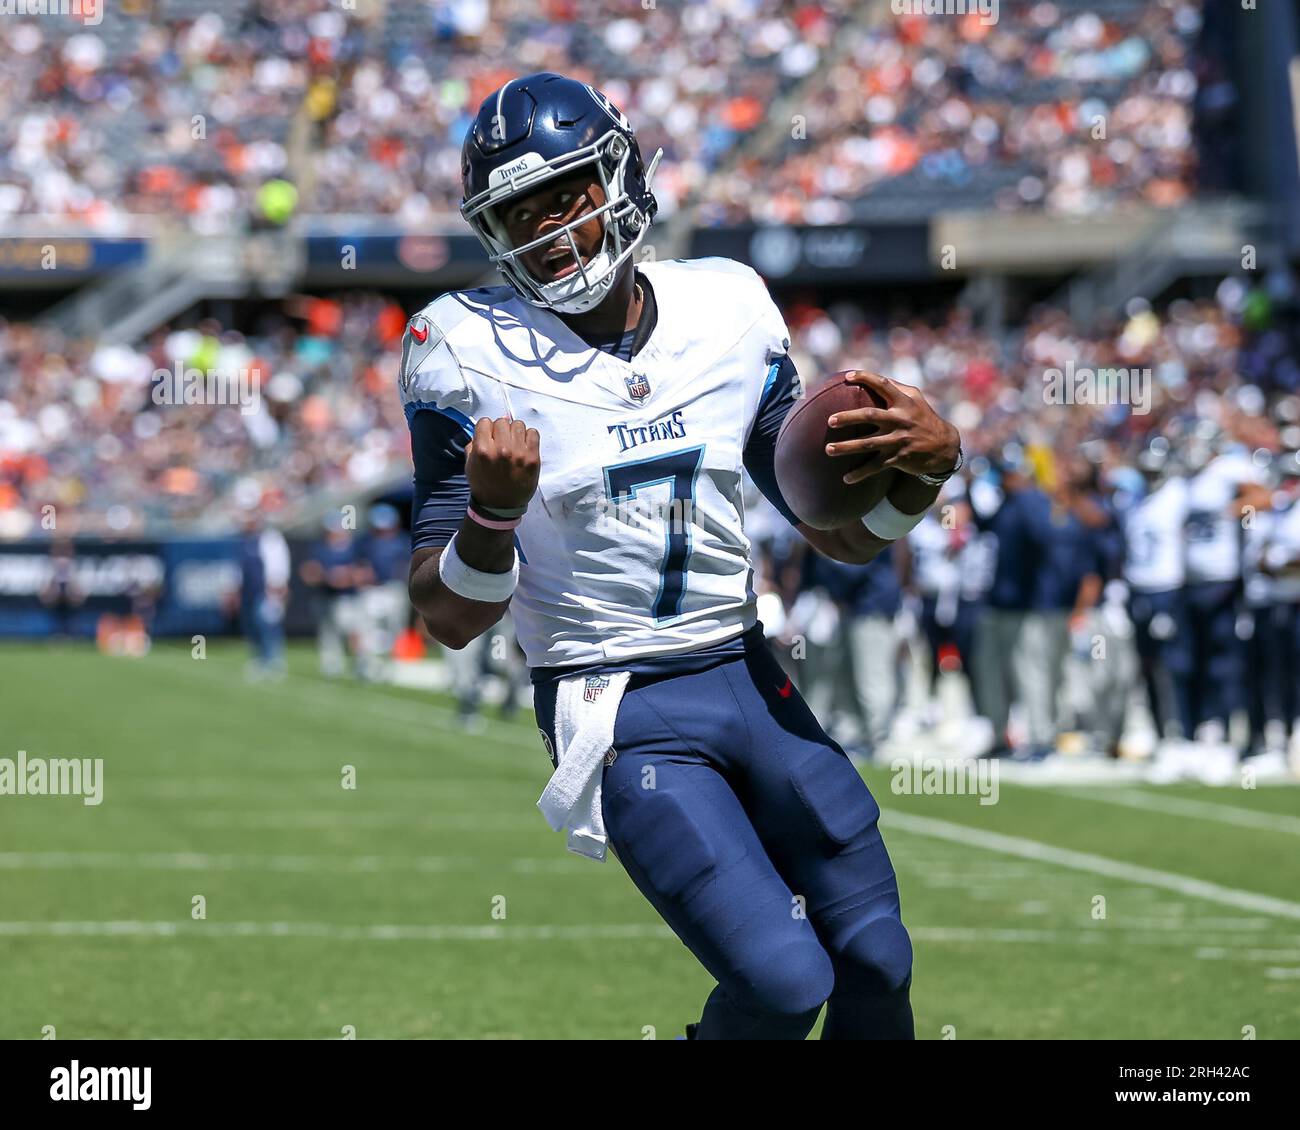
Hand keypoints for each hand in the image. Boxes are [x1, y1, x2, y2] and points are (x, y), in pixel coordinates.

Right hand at [466, 416, 540, 510]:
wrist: (501, 505)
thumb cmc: (484, 485)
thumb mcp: (470, 465)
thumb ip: (474, 444)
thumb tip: (487, 427)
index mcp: (483, 450)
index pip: (485, 422)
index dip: (487, 428)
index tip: (489, 436)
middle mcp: (501, 449)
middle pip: (502, 421)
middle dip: (501, 430)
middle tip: (502, 441)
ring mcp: (519, 453)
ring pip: (518, 424)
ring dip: (515, 432)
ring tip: (514, 444)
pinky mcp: (533, 458)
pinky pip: (533, 433)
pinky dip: (529, 437)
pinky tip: (524, 446)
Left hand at [825, 371, 960, 483]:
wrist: (944, 447)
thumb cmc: (924, 418)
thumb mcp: (917, 399)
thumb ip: (897, 388)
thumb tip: (873, 379)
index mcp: (903, 402)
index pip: (883, 384)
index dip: (865, 378)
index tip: (847, 376)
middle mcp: (899, 420)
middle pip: (869, 416)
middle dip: (848, 417)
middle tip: (830, 421)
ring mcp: (898, 440)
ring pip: (868, 444)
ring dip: (846, 448)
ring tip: (828, 449)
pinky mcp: (898, 458)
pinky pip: (875, 467)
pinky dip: (860, 474)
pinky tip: (846, 479)